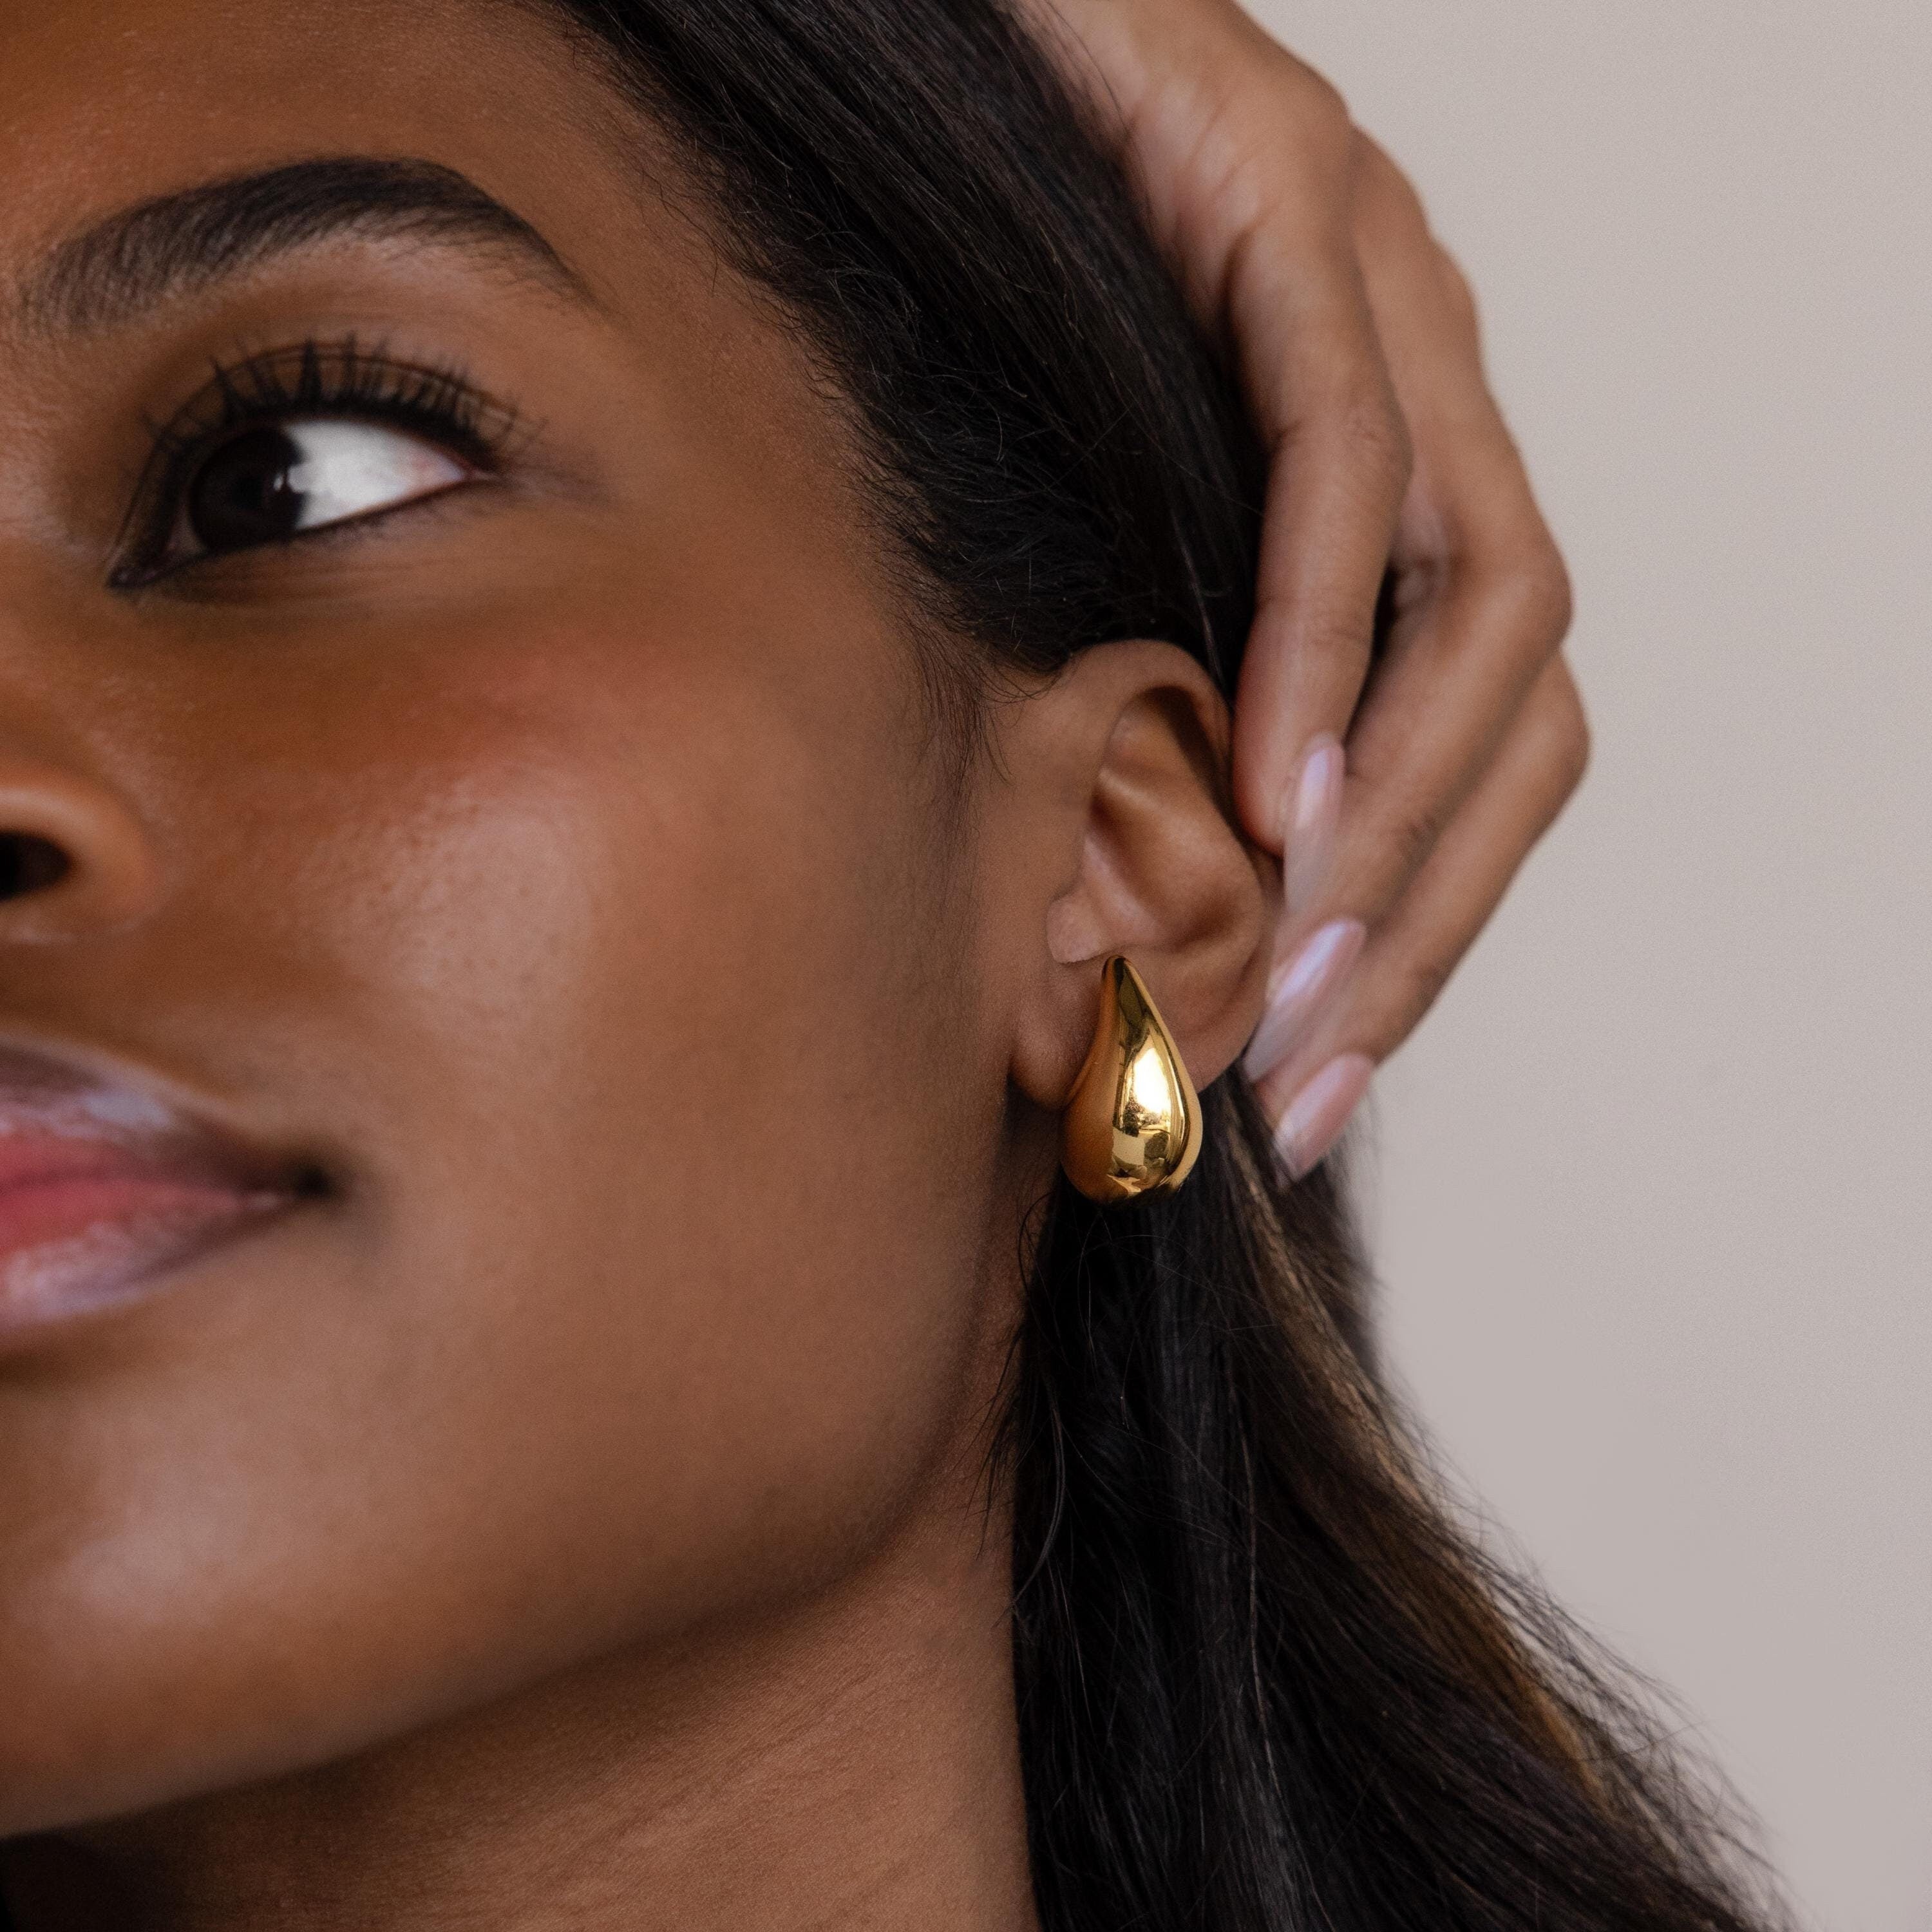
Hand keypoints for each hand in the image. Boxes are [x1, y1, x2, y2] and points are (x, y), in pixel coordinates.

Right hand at [1026, 0, 1586, 1176]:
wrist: (922, 19)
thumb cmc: (975, 286)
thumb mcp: (1083, 531)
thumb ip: (1143, 671)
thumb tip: (1125, 883)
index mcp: (1402, 471)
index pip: (1499, 734)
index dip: (1432, 919)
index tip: (1312, 1071)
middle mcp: (1433, 386)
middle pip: (1530, 700)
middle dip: (1427, 914)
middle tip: (1299, 1071)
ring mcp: (1384, 287)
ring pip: (1486, 602)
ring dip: (1391, 817)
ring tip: (1282, 966)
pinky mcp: (1291, 209)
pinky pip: (1345, 459)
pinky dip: (1315, 640)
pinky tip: (1261, 781)